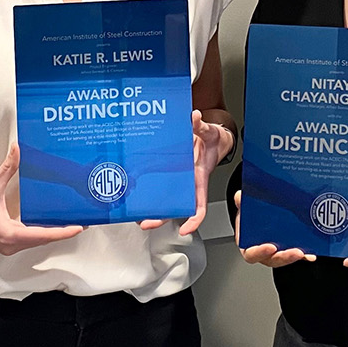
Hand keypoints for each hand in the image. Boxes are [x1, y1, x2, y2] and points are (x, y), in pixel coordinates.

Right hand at [0, 145, 83, 255]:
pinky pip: (29, 240)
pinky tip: (49, 225)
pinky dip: (41, 233)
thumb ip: (8, 168)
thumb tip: (17, 149)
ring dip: (52, 233)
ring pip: (36, 242)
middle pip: (43, 240)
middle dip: (62, 231)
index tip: (79, 227)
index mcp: (10, 235)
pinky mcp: (5, 243)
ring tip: (70, 223)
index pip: (43, 235)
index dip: (63, 232)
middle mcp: (11, 245)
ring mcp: (8, 246)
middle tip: (82, 222)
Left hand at [140, 112, 232, 235]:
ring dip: (152, 209)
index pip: (200, 206)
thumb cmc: (211, 140)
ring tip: (136, 213)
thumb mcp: (209, 132)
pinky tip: (136, 194)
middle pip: (176, 207)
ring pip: (165, 200)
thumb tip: (195, 117)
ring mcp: (178, 181)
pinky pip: (158, 185)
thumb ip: (201, 126)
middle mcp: (188, 184)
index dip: (194, 220)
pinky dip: (148, 192)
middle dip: (162, 218)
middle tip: (146, 222)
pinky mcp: (170, 173)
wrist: (210, 138)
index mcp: (200, 179)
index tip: (185, 229)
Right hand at [233, 191, 313, 267]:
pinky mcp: (288, 251)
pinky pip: (297, 255)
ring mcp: (277, 253)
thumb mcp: (244, 209)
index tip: (270, 247)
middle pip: (272, 259)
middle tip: (295, 252)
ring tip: (303, 251)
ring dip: (294, 256)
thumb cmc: (250, 218)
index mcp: (249, 246)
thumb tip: (240, 196)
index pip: (252, 254)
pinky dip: (304, 255)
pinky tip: (311, 253)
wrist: (260, 216)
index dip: (260, 252)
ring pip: (285, 258)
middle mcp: (263, 253)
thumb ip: (241, 203)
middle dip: (284, 257)